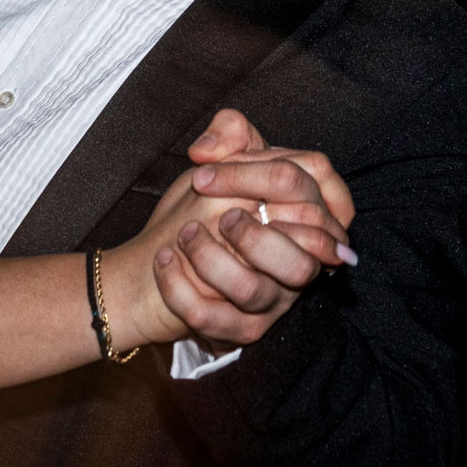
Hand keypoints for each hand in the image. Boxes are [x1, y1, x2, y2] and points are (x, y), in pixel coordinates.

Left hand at [99, 127, 354, 352]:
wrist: (156, 267)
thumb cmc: (200, 211)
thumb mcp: (218, 164)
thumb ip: (229, 136)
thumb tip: (211, 148)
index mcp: (305, 215)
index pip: (310, 186)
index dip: (258, 174)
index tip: (203, 171)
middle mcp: (300, 260)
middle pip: (303, 250)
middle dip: (251, 230)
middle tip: (210, 215)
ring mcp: (274, 300)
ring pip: (254, 290)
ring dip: (211, 260)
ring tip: (183, 236)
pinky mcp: (241, 330)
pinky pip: (213, 317)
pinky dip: (179, 288)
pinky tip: (164, 259)